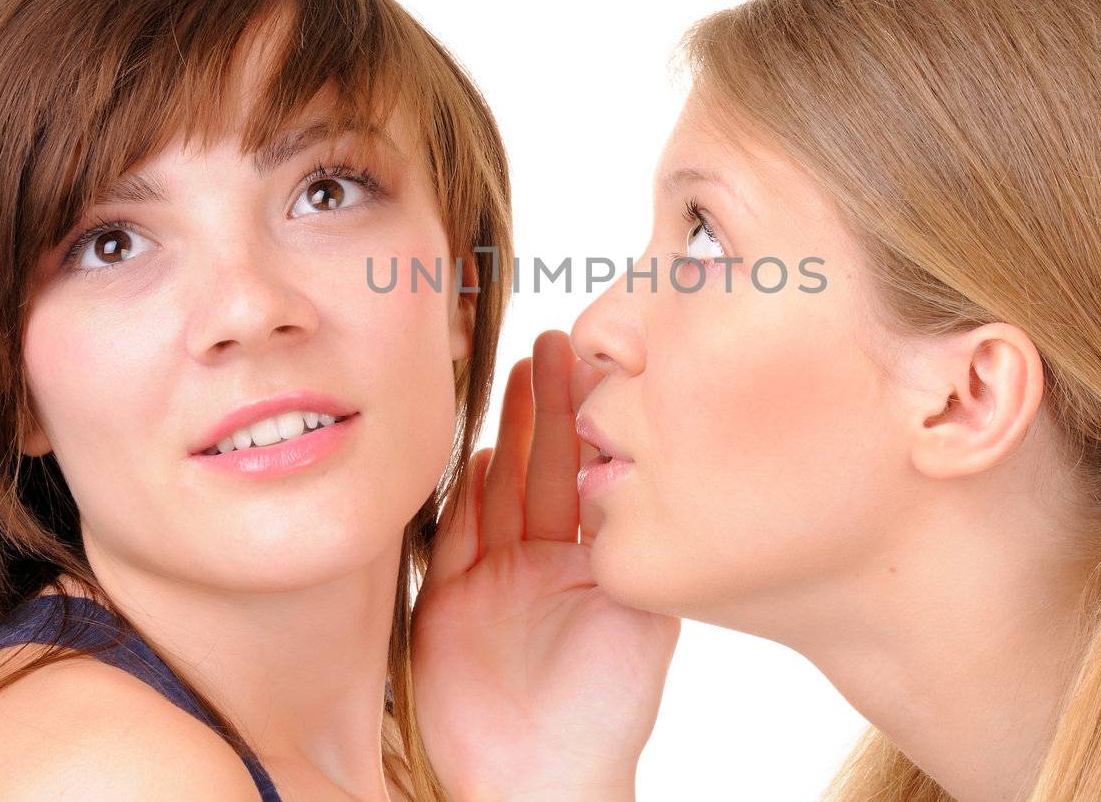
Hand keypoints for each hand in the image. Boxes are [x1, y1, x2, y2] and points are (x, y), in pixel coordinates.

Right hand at [411, 330, 679, 800]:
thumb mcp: (643, 620)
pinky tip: (481, 449)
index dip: (592, 418)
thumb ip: (634, 550)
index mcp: (592, 562)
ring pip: (500, 488)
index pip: (590, 473)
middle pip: (543, 466)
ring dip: (509, 431)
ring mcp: (494, 578)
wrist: (539, 781)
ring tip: (519, 370)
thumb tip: (652, 475)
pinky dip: (466, 493)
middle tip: (553, 342)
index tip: (598, 360)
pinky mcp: (448, 600)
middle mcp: (542, 562)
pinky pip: (457, 535)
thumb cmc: (605, 712)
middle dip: (548, 405)